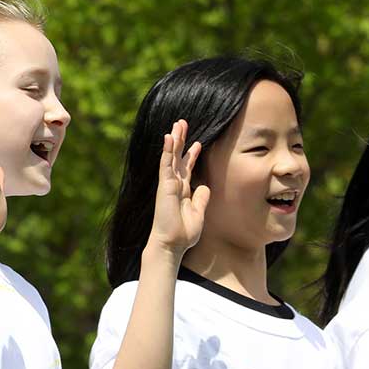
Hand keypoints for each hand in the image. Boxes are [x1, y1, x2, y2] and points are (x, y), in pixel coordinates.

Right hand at [146, 119, 207, 257]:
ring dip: (174, 140)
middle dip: (181, 140)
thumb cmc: (183, 234)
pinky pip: (166, 164)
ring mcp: (168, 184)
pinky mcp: (164, 186)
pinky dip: (167, 150)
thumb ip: (201, 199)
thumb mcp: (198, 214)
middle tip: (182, 124)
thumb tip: (205, 187)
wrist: (171, 244)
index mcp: (182, 191)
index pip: (187, 168)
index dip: (192, 155)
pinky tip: (169, 137)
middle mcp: (174, 185)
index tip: (198, 143)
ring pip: (171, 157)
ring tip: (177, 124)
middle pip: (178, 157)